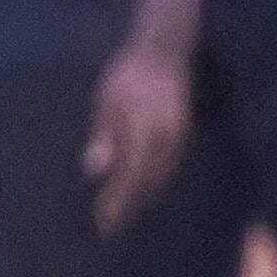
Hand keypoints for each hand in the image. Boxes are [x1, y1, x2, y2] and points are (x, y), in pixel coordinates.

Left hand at [84, 36, 190, 235]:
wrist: (163, 51)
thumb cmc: (127, 73)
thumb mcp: (106, 100)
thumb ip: (104, 135)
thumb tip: (94, 170)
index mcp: (145, 130)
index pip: (130, 175)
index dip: (118, 201)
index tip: (103, 221)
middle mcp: (167, 138)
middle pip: (148, 181)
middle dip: (129, 205)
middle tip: (110, 226)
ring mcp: (179, 136)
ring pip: (162, 176)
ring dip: (144, 197)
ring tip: (124, 212)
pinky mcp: (182, 132)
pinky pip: (169, 164)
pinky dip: (155, 181)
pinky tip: (142, 188)